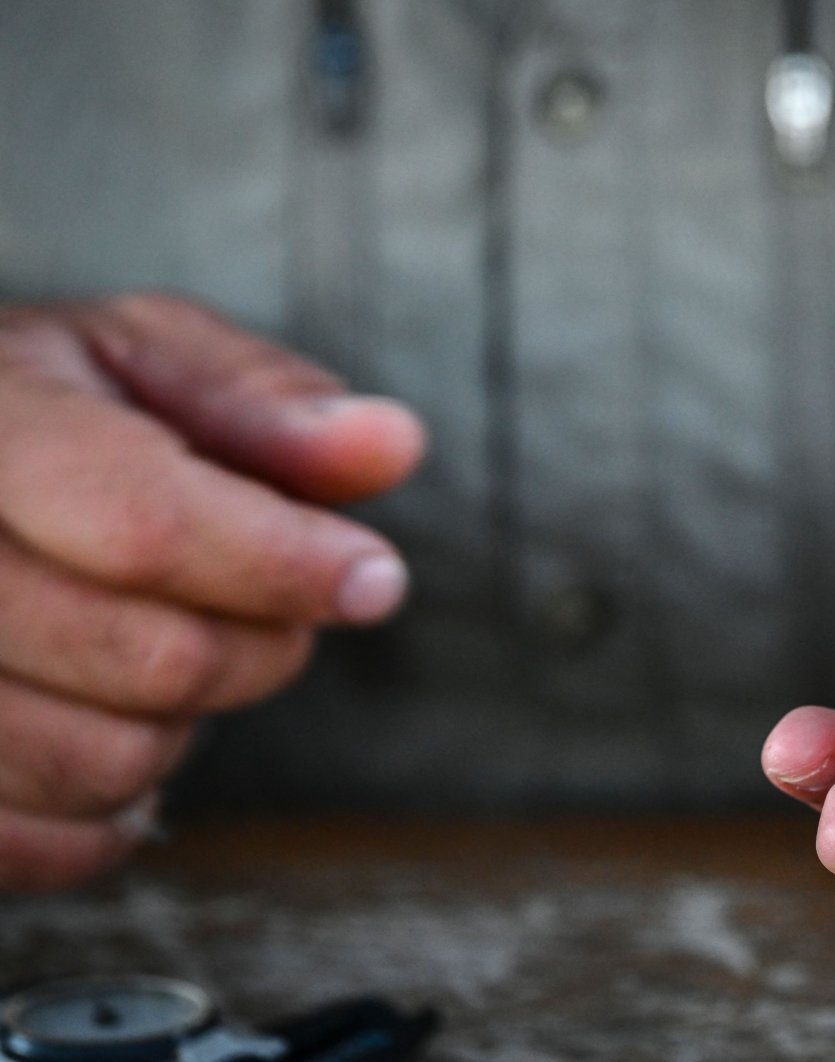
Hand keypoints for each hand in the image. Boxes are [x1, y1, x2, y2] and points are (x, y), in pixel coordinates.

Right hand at [0, 294, 424, 888]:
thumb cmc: (43, 410)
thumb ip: (263, 400)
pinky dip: (108, 805)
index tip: (373, 578)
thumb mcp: (144, 358)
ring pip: (105, 764)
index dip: (284, 565)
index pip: (145, 526)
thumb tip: (390, 443)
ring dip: (178, 722)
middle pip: (152, 659)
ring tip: (156, 640)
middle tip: (259, 598)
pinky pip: (42, 846)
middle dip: (257, 641)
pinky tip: (97, 716)